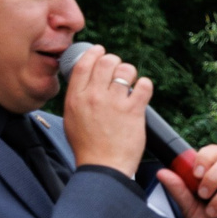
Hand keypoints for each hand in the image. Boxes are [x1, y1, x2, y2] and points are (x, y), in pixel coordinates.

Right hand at [60, 47, 148, 175]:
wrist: (103, 166)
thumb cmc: (87, 146)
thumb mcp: (71, 118)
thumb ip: (77, 98)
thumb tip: (84, 81)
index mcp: (76, 97)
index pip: (84, 64)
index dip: (94, 53)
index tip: (100, 51)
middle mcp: (94, 96)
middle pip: (106, 62)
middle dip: (115, 61)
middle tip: (118, 69)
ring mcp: (114, 103)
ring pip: (125, 70)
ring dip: (130, 72)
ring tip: (131, 81)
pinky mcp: (134, 111)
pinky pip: (144, 86)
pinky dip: (145, 85)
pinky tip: (142, 90)